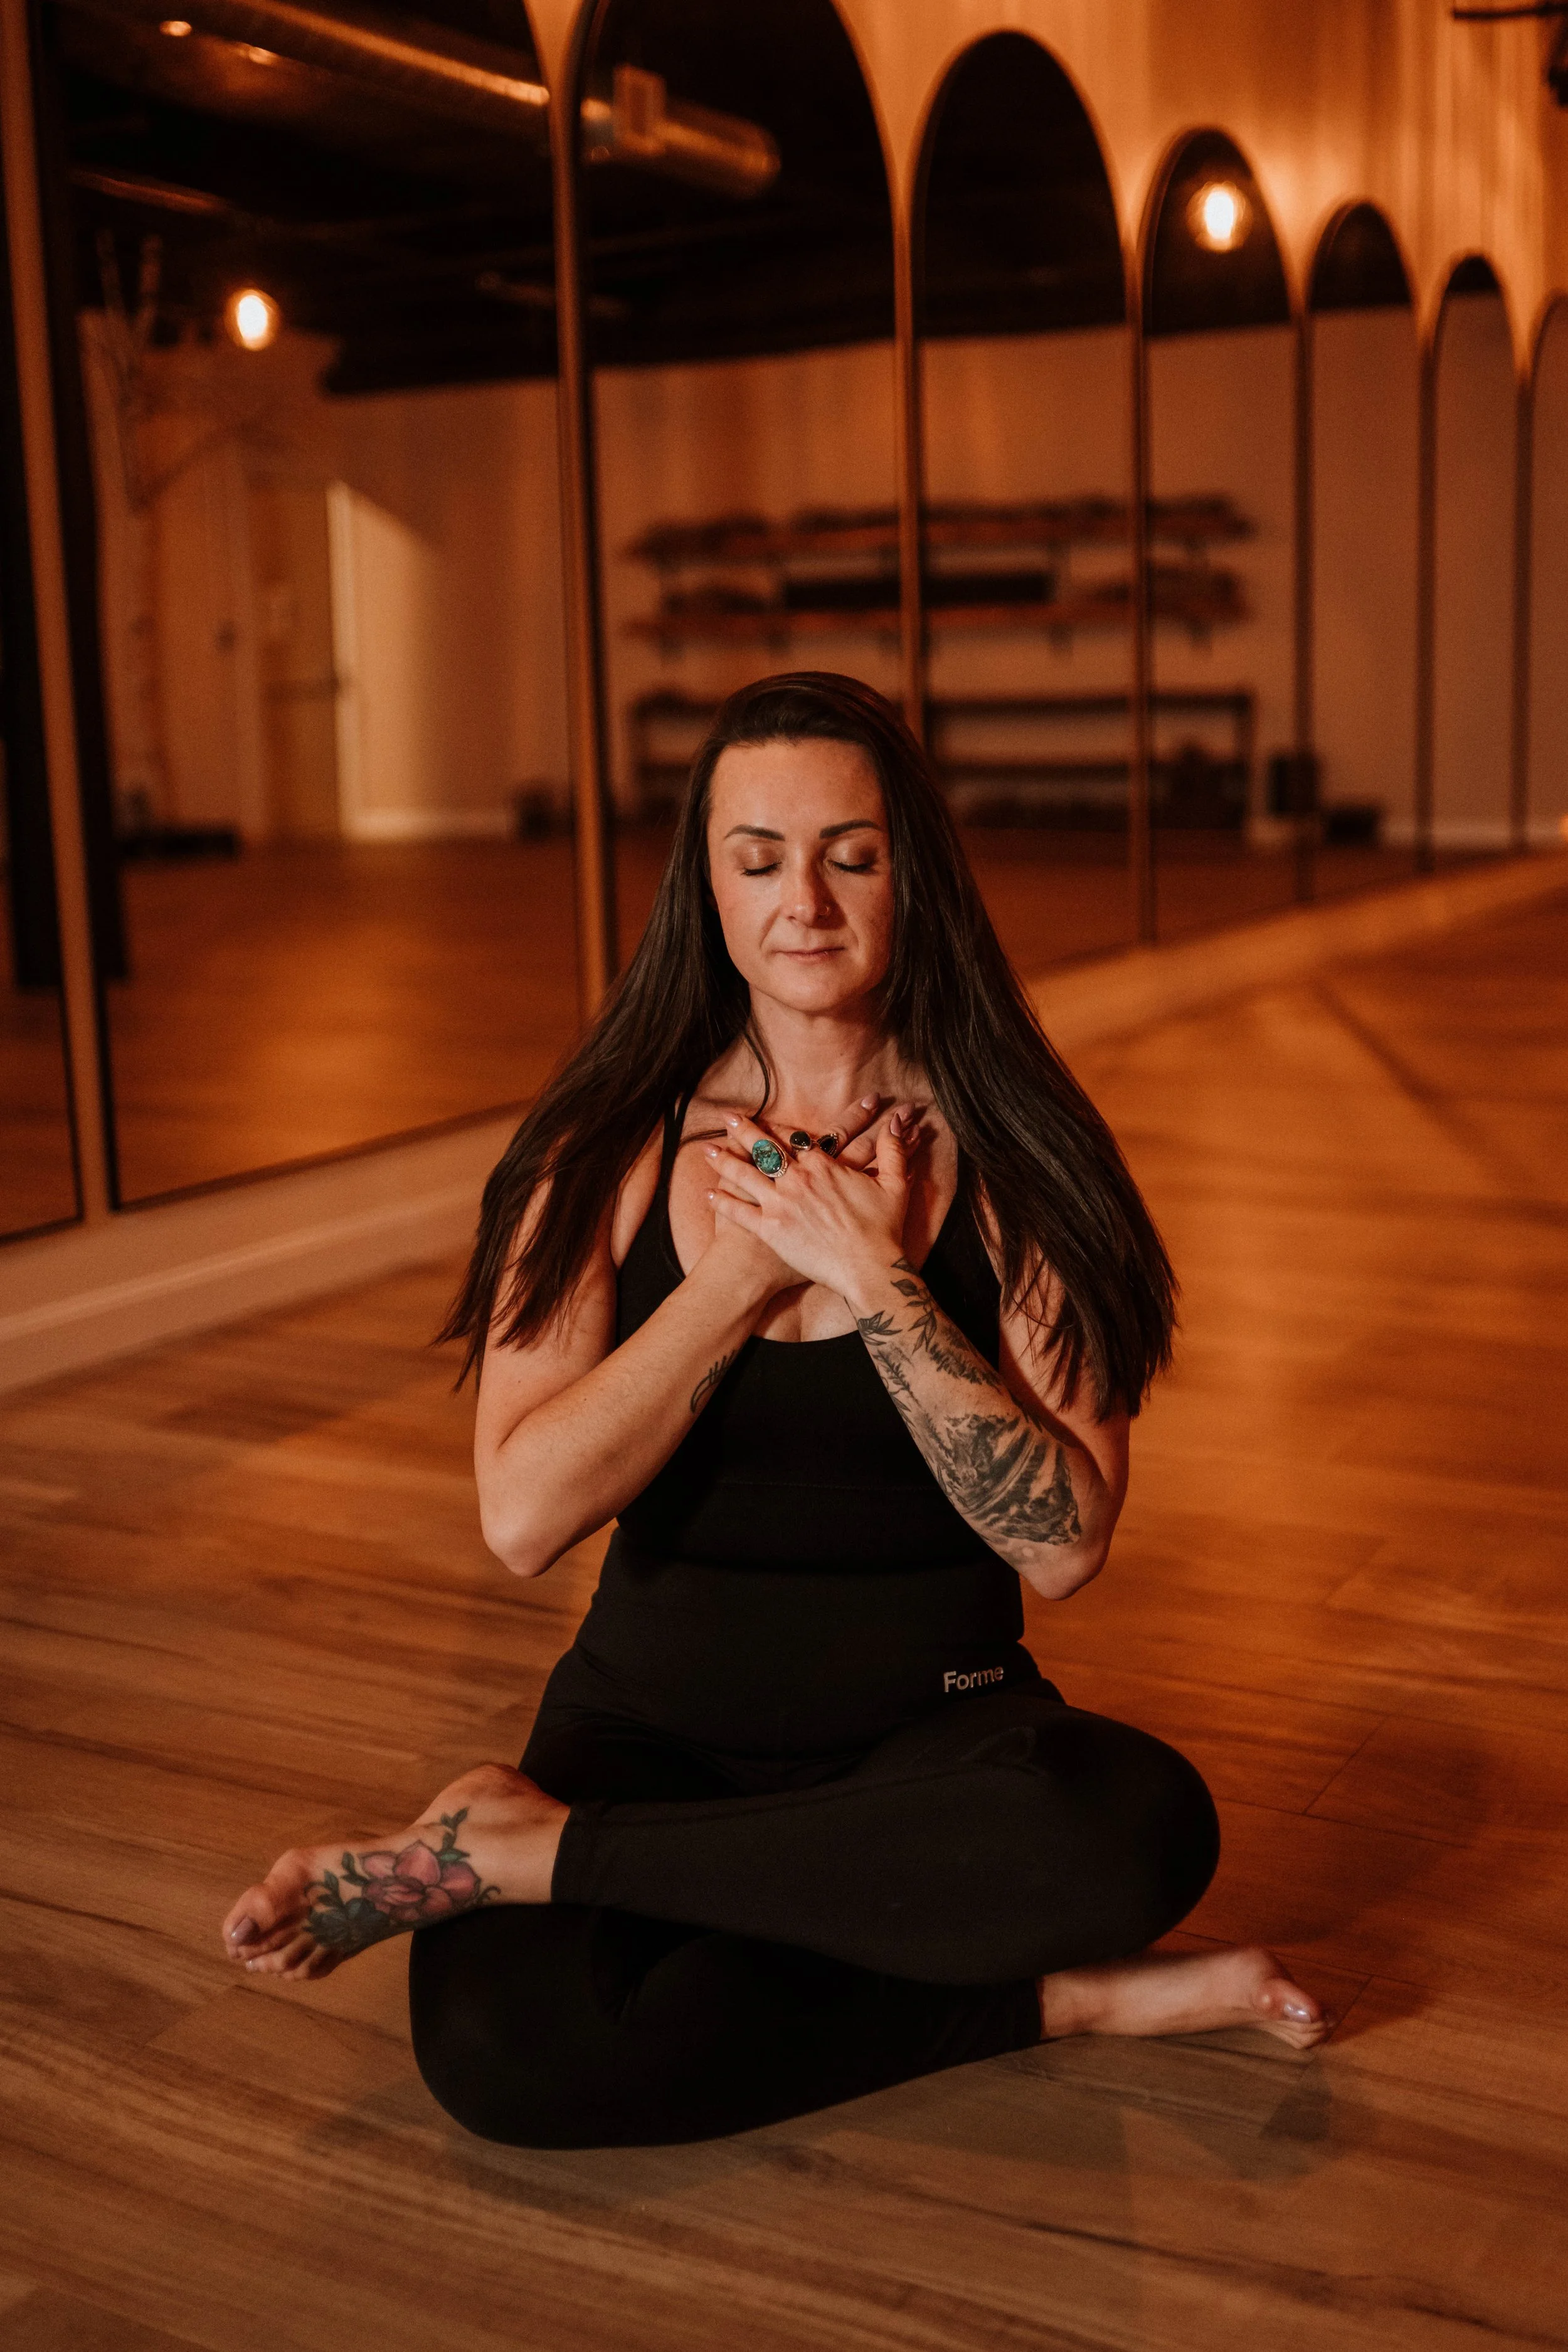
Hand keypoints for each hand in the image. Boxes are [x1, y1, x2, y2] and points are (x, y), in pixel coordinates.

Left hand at [705, 1105, 920, 1304]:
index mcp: (823, 1166)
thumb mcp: (895, 1185)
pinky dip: (722, 1202)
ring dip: (723, 1160)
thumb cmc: (883, 1230)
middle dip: (743, 1130)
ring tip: (706, 1148)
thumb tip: (898, 1123)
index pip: (795, 1139)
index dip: (780, 1126)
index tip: (766, 1116)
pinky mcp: (771, 1230)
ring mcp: (781, 1204)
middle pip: (764, 1149)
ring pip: (745, 1175)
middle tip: (726, 1117)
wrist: (868, 1269)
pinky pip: (739, 1213)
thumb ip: (893, 1150)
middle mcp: (797, 1179)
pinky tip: (707, 1194)